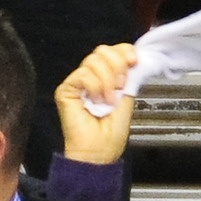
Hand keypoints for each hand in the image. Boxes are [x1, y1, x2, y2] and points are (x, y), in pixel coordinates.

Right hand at [55, 43, 137, 163]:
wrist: (99, 149)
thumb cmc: (110, 133)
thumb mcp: (127, 96)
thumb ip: (128, 75)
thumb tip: (134, 57)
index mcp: (104, 78)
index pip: (111, 51)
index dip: (124, 51)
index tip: (134, 62)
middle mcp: (89, 78)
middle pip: (102, 51)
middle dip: (117, 65)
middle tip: (120, 86)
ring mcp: (76, 83)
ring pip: (93, 61)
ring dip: (107, 80)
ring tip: (108, 99)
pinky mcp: (65, 90)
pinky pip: (83, 75)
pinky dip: (95, 87)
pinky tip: (96, 101)